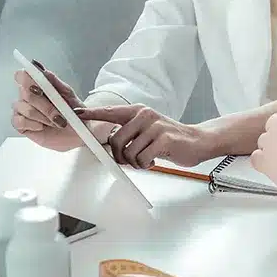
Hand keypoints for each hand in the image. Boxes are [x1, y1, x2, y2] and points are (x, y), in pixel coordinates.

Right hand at [11, 62, 83, 151]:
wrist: (79, 131)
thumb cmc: (74, 112)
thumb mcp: (68, 94)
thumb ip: (53, 81)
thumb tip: (40, 68)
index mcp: (37, 85)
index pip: (22, 75)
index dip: (27, 79)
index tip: (40, 88)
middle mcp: (27, 96)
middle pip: (25, 93)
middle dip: (45, 105)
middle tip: (59, 115)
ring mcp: (22, 110)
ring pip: (24, 108)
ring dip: (44, 116)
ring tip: (57, 123)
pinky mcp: (20, 124)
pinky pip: (19, 121)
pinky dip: (34, 124)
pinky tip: (43, 127)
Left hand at [74, 104, 214, 168]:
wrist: (198, 140)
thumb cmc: (170, 138)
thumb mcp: (148, 129)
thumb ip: (129, 131)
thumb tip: (109, 142)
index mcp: (138, 111)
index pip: (110, 112)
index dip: (92, 114)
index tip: (77, 114)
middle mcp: (145, 115)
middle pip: (115, 140)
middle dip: (120, 156)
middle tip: (131, 161)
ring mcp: (155, 126)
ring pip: (128, 152)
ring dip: (135, 163)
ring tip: (145, 160)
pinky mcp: (164, 139)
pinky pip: (142, 158)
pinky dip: (145, 165)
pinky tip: (154, 161)